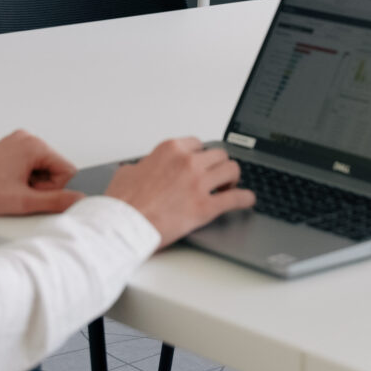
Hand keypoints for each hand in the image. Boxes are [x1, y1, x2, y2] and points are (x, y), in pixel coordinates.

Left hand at [0, 130, 81, 215]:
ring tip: (11, 188)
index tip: (33, 194)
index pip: (67, 169)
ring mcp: (17, 142)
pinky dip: (24, 178)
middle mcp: (27, 138)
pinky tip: (8, 183)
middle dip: (42, 185)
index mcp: (34, 145)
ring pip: (43, 168)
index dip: (54, 188)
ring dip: (32, 183)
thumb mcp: (23, 201)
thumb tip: (79, 199)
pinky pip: (30, 165)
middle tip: (19, 192)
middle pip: (55, 168)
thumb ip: (56, 201)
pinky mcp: (10, 149)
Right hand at [103, 137, 255, 247]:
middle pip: (219, 155)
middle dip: (219, 166)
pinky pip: (236, 198)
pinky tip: (248, 200)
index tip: (203, 163)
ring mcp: (198, 184)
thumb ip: (143, 166)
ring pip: (232, 170)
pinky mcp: (205, 207)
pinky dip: (245, 198)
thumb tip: (143, 168)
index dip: (201, 156)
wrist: (122, 226)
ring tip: (229, 187)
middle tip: (217, 177)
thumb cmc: (122, 203)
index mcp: (170, 150)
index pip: (198, 144)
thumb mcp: (127, 172)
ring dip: (233, 178)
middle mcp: (188, 162)